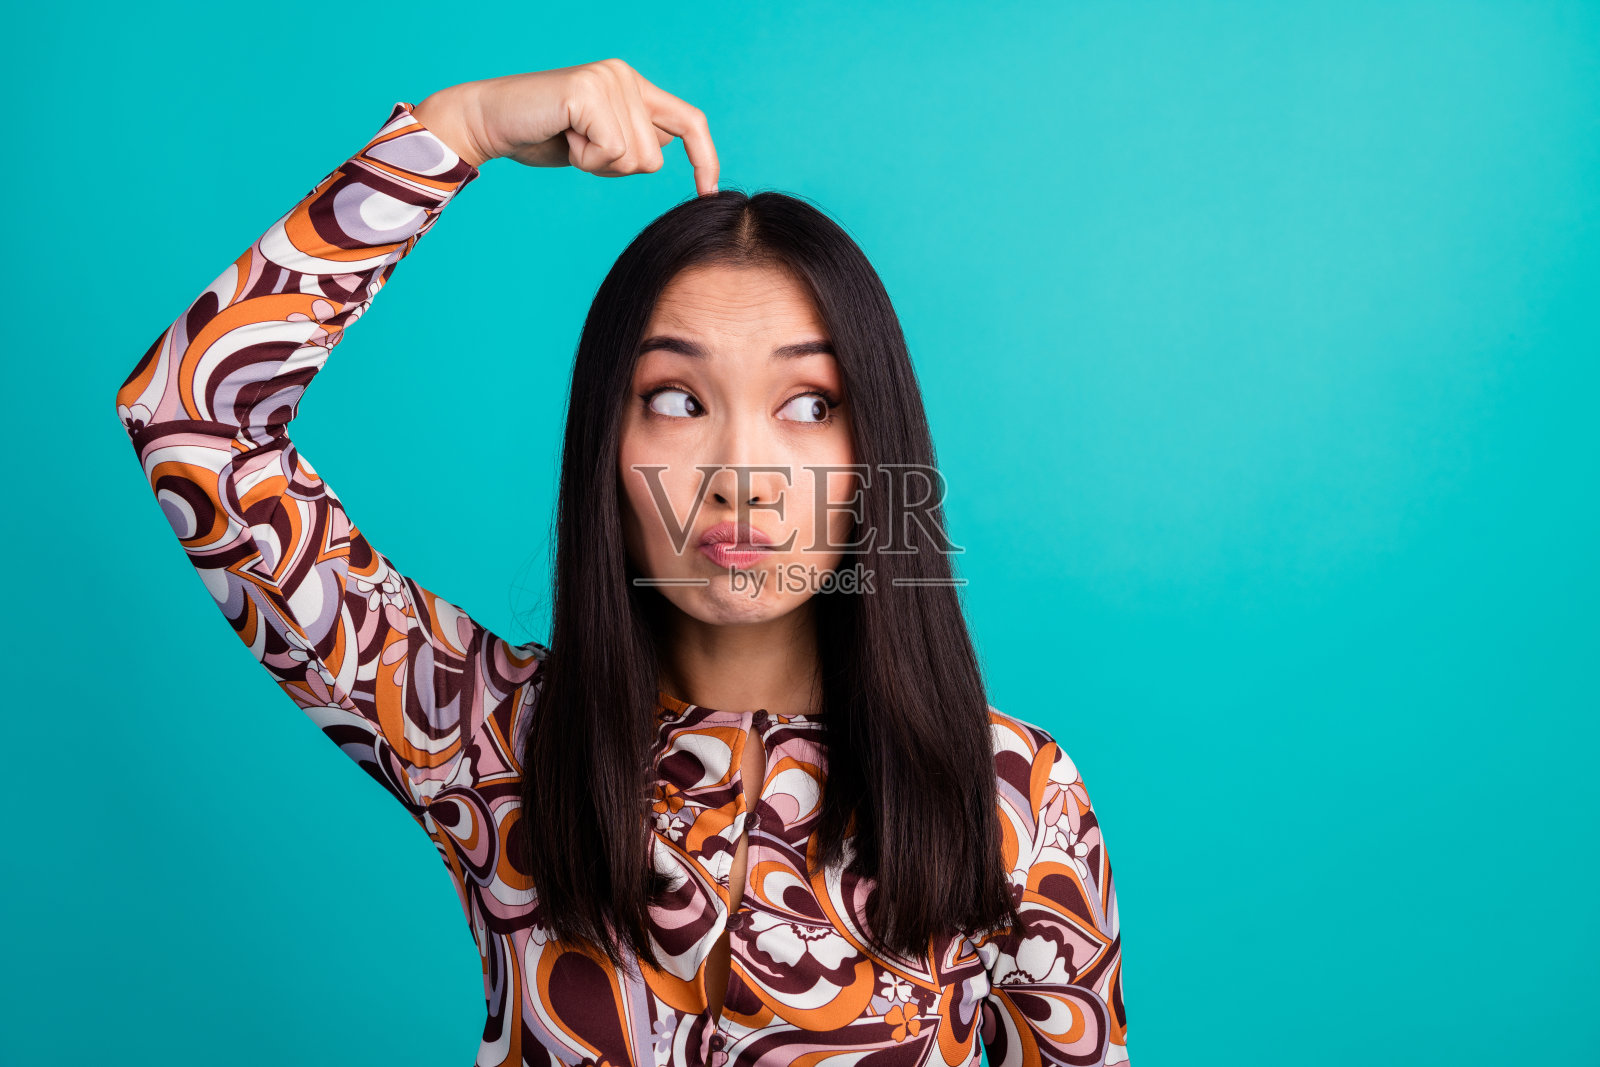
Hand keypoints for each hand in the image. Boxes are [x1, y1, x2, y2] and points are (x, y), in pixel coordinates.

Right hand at [413, 60, 718, 196]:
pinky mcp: (589, 93)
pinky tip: (563, 136)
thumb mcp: (599, 141)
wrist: (489, 121)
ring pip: (634, 158)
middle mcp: (626, 76)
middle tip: (580, 147)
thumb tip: (668, 146)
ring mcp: (608, 80)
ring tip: (569, 139)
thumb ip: (633, 138)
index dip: (705, 158)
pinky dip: (585, 159)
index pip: (690, 122)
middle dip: (616, 170)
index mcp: (634, 85)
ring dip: (598, 164)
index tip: (708, 192)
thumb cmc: (542, 135)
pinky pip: (610, 151)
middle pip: (654, 158)